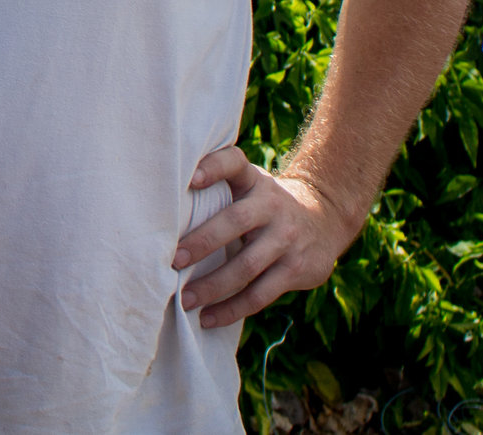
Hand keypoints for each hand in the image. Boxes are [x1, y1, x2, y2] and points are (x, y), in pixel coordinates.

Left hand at [169, 145, 362, 328]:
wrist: (323, 220)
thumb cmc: (264, 205)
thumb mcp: (249, 186)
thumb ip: (218, 189)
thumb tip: (159, 208)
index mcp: (254, 181)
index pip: (234, 164)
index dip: (214, 168)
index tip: (190, 179)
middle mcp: (272, 205)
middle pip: (235, 221)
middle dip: (202, 242)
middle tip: (173, 260)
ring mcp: (286, 239)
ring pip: (246, 265)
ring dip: (212, 285)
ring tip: (184, 299)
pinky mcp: (295, 269)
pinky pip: (259, 294)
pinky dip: (231, 309)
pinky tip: (208, 318)